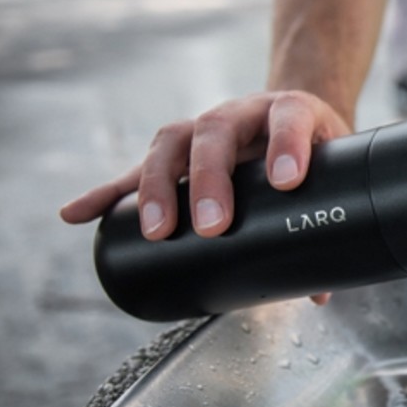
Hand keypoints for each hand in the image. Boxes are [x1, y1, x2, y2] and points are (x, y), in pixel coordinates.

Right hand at [59, 90, 350, 304]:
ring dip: (157, 188)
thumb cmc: (314, 150)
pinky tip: (77, 213)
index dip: (287, 146)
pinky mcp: (172, 154)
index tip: (287, 182)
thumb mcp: (330, 173)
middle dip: (209, 179)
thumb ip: (326, 224)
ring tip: (155, 231)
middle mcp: (239, 113)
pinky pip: (132, 171)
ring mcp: (200, 130)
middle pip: (215, 133)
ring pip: (169, 146)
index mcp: (287, 111)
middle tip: (213, 224)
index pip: (287, 119)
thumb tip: (319, 295)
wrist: (291, 117)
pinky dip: (104, 193)